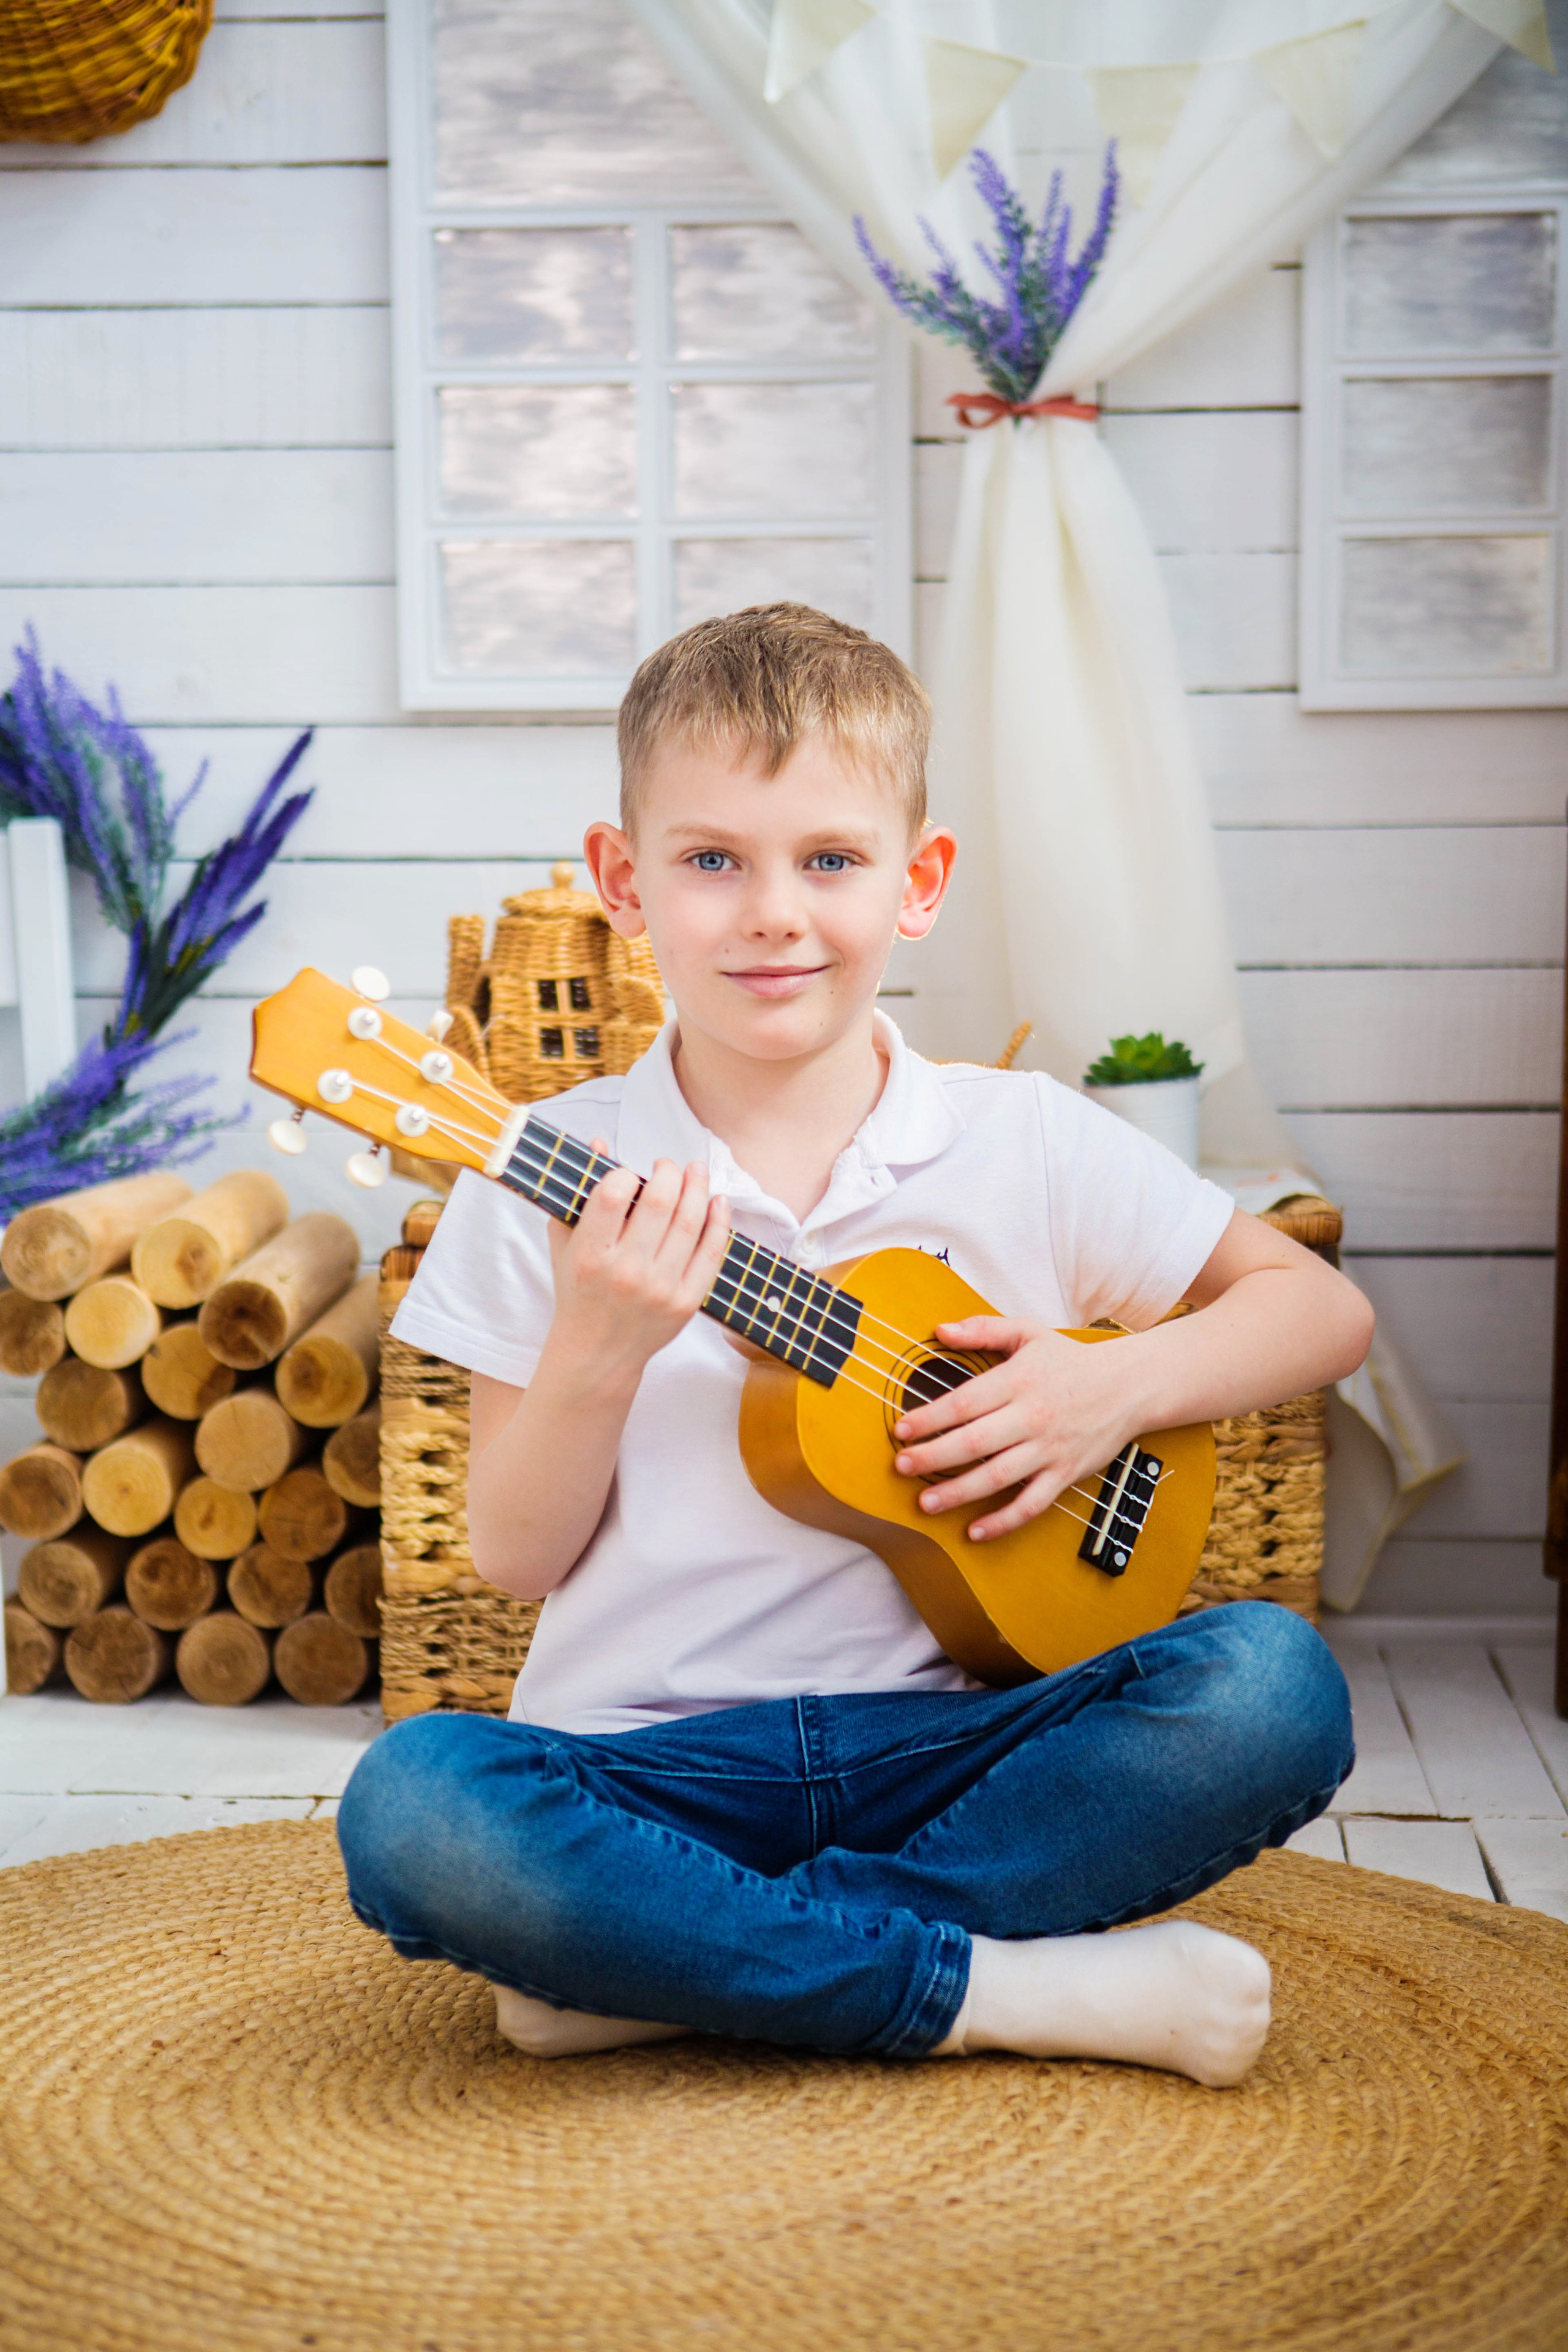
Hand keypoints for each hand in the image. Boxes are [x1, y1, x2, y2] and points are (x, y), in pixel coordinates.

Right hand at [543, 1139, 728, 1387]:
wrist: (596, 1353)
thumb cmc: (577, 1292)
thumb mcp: (565, 1245)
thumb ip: (578, 1195)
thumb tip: (600, 1143)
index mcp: (590, 1255)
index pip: (613, 1195)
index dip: (624, 1173)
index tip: (628, 1173)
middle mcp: (626, 1272)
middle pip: (660, 1202)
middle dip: (669, 1172)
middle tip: (667, 1165)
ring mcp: (660, 1289)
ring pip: (690, 1222)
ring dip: (698, 1187)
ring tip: (696, 1171)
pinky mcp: (686, 1302)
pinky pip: (711, 1253)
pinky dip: (719, 1221)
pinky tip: (717, 1201)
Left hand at [892, 1318, 1140, 1541]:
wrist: (1129, 1385)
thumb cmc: (1070, 1360)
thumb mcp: (1028, 1333)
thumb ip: (982, 1329)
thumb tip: (940, 1330)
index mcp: (1018, 1381)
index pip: (965, 1402)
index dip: (929, 1418)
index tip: (902, 1430)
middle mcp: (1032, 1416)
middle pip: (975, 1442)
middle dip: (933, 1457)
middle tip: (902, 1467)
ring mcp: (1049, 1449)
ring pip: (998, 1477)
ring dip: (959, 1493)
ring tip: (926, 1503)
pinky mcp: (1065, 1474)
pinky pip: (1031, 1504)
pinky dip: (1003, 1521)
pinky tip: (975, 1531)